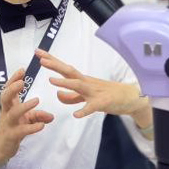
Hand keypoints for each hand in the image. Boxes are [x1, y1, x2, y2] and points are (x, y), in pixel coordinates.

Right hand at [0, 67, 54, 160]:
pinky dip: (32, 127)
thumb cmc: (13, 129)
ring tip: (37, 100)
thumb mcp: (25, 120)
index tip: (22, 69)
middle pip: (5, 97)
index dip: (14, 79)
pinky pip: (22, 130)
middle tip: (22, 81)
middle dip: (13, 88)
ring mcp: (9, 124)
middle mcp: (7, 113)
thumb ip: (37, 116)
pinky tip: (42, 125)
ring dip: (25, 106)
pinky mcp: (12, 136)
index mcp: (9, 106)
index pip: (8, 89)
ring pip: (14, 113)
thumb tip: (51, 116)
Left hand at [37, 49, 151, 126]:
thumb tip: (57, 94)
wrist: (131, 98)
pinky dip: (84, 110)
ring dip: (65, 82)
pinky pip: (92, 107)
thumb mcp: (86, 96)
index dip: (52, 60)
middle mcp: (87, 83)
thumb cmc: (108, 95)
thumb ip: (72, 96)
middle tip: (40, 58)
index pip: (65, 68)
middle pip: (69, 71)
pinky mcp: (103, 103)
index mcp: (83, 80)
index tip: (38, 53)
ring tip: (51, 80)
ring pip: (79, 86)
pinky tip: (76, 114)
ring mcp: (95, 92)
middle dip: (54, 65)